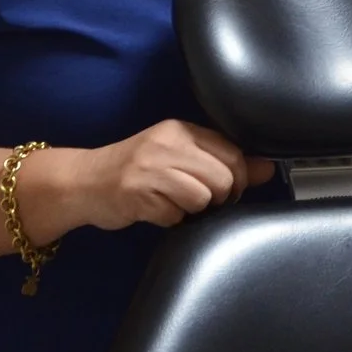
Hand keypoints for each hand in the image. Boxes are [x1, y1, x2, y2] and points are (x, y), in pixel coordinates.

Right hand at [71, 120, 275, 229]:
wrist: (83, 182)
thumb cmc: (135, 170)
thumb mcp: (177, 155)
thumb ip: (220, 161)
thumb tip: (267, 169)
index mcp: (180, 130)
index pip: (232, 152)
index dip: (238, 178)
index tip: (227, 189)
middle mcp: (166, 145)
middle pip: (222, 179)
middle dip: (218, 198)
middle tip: (200, 201)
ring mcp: (150, 169)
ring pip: (202, 198)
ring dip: (193, 210)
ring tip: (174, 203)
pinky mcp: (138, 195)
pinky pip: (175, 216)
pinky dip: (170, 220)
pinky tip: (155, 210)